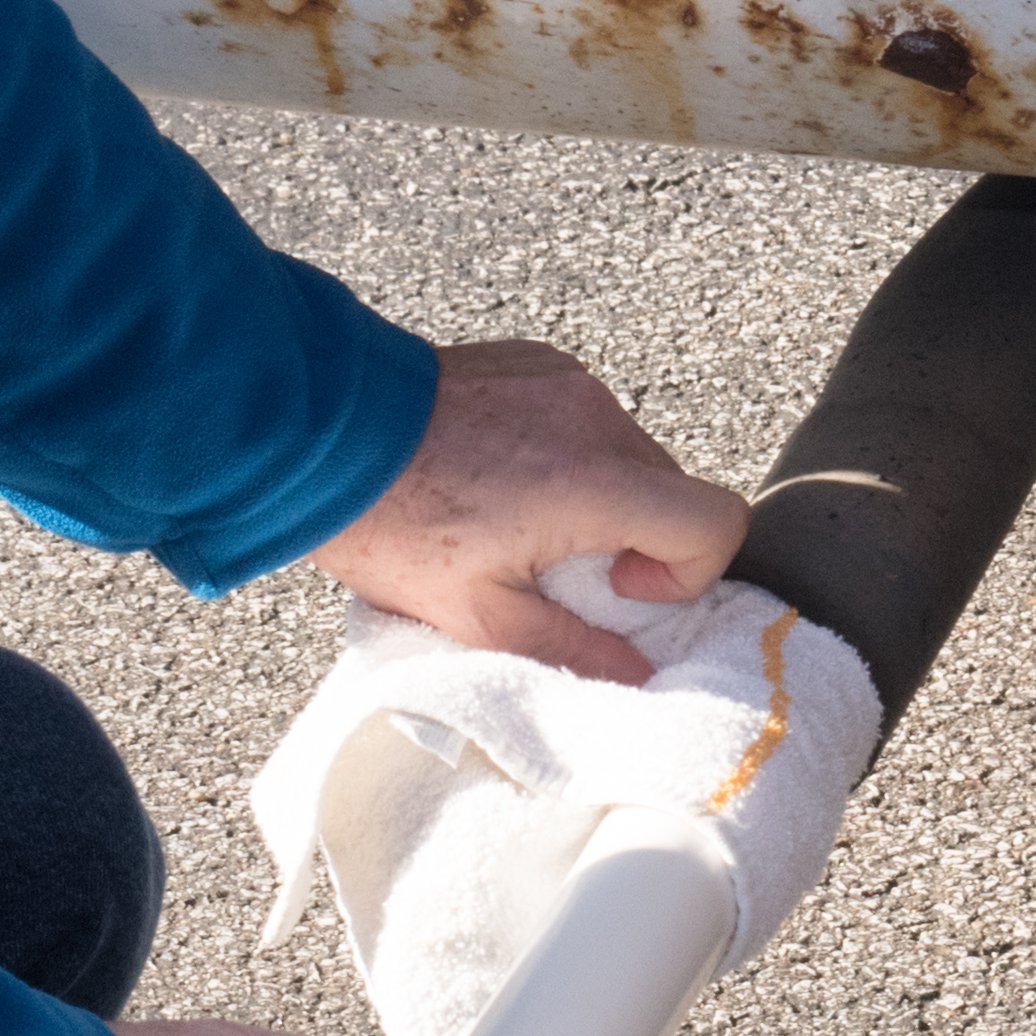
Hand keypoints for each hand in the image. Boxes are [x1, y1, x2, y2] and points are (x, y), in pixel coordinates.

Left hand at [313, 339, 755, 682]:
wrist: (319, 436)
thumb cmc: (391, 523)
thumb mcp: (480, 614)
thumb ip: (573, 648)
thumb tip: (635, 675)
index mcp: (594, 482)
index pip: (716, 520)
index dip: (689, 569)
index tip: (623, 585)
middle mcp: (594, 418)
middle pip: (671, 489)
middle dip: (636, 537)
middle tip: (559, 566)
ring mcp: (567, 380)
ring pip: (629, 452)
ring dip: (599, 494)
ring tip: (518, 518)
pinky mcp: (538, 361)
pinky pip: (585, 416)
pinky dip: (565, 452)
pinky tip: (499, 475)